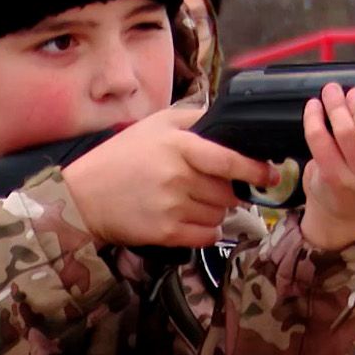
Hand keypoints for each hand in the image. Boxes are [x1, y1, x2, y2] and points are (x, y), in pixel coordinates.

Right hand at [62, 107, 281, 247]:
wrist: (84, 196)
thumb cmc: (121, 157)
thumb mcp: (155, 124)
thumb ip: (194, 118)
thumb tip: (230, 120)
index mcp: (178, 146)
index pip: (229, 161)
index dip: (255, 170)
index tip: (270, 175)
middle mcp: (178, 177)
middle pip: (228, 192)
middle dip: (228, 191)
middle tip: (210, 187)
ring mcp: (172, 207)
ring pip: (220, 215)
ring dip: (216, 211)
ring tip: (193, 201)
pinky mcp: (166, 233)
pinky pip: (208, 236)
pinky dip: (208, 231)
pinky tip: (192, 220)